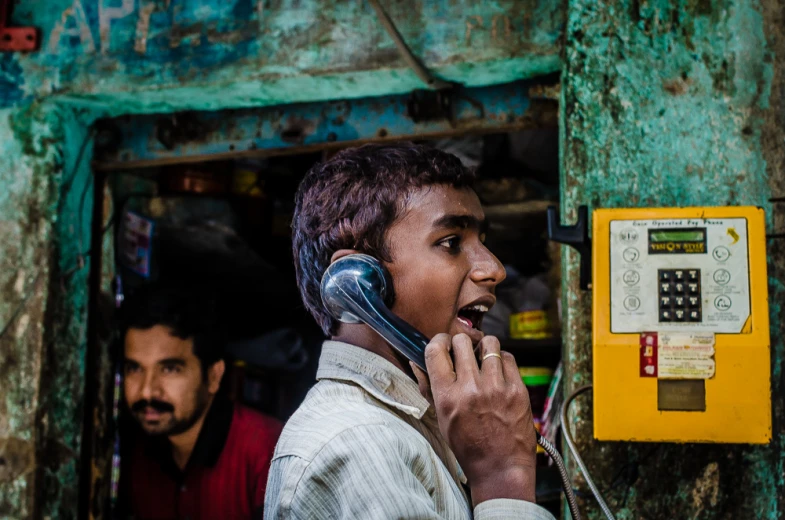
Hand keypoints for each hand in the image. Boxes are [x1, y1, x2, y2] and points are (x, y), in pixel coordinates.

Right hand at [412, 333, 536, 504]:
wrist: (501, 467)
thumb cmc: (469, 445)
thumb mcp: (441, 418)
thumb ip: (428, 387)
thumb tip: (416, 362)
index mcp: (447, 397)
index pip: (436, 350)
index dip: (439, 341)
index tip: (443, 343)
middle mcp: (470, 388)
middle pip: (461, 341)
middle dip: (461, 344)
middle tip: (464, 353)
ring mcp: (496, 387)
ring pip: (489, 343)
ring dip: (484, 349)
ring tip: (484, 361)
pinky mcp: (518, 389)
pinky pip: (508, 357)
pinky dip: (502, 360)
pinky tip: (499, 373)